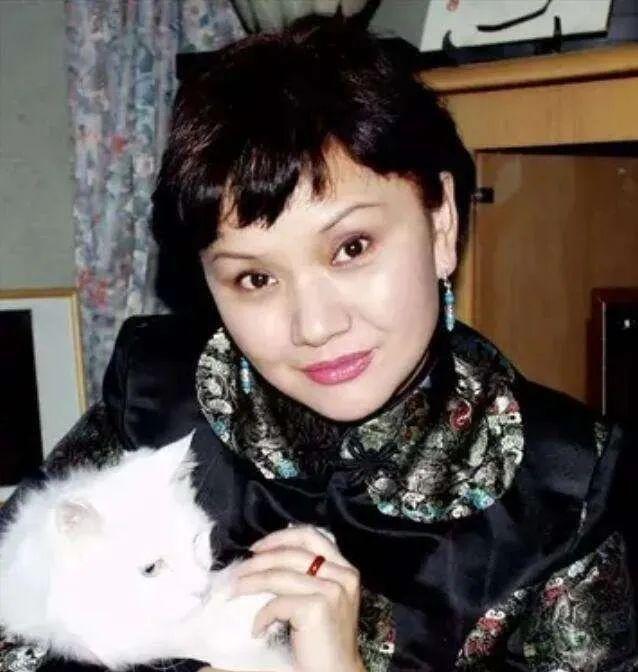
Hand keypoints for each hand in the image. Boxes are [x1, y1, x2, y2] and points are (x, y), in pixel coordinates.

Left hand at [231, 525, 364, 671]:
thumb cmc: (324, 641)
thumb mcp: (321, 598)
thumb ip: (304, 575)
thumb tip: (264, 553)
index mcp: (345, 569)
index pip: (311, 535)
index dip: (280, 537)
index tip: (257, 548)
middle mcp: (343, 575)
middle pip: (291, 553)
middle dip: (259, 560)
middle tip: (238, 571)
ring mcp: (332, 590)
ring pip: (280, 576)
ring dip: (251, 582)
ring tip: (235, 590)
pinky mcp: (318, 608)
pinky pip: (278, 603)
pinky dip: (261, 616)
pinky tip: (257, 630)